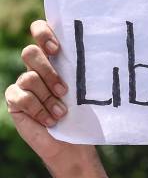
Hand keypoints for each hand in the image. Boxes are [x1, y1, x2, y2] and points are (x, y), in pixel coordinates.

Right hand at [4, 20, 93, 166]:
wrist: (73, 145)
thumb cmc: (83, 117)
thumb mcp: (87, 93)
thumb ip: (83, 74)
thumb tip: (103, 61)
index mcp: (54, 60)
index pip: (40, 32)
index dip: (43, 33)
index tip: (57, 49)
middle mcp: (36, 68)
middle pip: (30, 52)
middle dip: (48, 71)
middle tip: (64, 90)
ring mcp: (23, 84)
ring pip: (29, 78)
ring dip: (48, 98)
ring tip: (61, 113)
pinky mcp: (15, 100)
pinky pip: (21, 97)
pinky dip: (39, 110)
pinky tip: (50, 121)